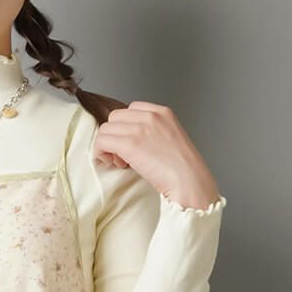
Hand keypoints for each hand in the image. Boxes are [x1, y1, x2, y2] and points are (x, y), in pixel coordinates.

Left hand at [92, 102, 220, 210]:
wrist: (189, 182)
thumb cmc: (183, 170)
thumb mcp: (171, 139)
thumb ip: (153, 132)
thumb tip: (131, 137)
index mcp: (163, 112)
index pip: (131, 109)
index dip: (126, 127)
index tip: (132, 144)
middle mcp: (150, 116)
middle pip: (115, 117)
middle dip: (115, 135)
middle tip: (124, 156)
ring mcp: (139, 128)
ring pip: (105, 129)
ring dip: (108, 146)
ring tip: (121, 162)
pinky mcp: (130, 144)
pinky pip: (101, 141)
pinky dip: (101, 153)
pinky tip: (115, 164)